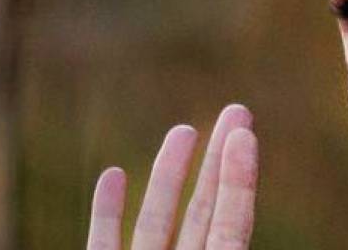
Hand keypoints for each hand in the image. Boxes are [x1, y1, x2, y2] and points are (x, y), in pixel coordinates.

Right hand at [87, 104, 258, 249]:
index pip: (231, 227)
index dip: (239, 181)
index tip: (243, 134)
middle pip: (203, 213)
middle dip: (218, 161)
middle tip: (237, 111)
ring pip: (154, 223)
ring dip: (167, 174)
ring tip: (184, 129)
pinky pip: (103, 245)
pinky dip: (107, 212)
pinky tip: (113, 174)